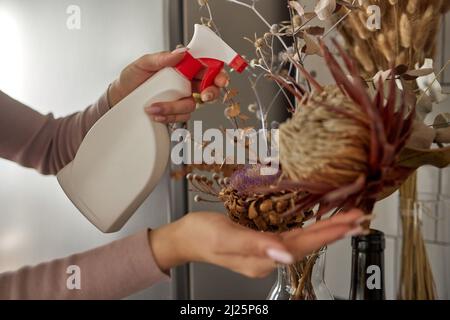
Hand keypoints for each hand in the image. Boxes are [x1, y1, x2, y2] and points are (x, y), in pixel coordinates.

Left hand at [108, 49, 228, 122]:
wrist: (119, 100)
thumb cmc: (131, 79)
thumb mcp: (143, 64)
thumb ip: (161, 58)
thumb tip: (181, 53)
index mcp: (182, 66)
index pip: (205, 66)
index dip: (217, 72)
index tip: (219, 79)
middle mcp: (185, 82)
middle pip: (209, 87)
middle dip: (210, 92)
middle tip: (204, 95)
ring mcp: (181, 98)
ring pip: (192, 105)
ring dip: (175, 108)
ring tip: (154, 107)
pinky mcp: (175, 113)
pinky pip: (182, 117)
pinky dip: (169, 117)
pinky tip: (155, 114)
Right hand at [149, 210, 365, 277]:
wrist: (185, 237)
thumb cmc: (201, 234)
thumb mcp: (226, 237)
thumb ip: (256, 245)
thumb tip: (286, 255)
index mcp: (261, 259)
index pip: (302, 245)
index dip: (327, 233)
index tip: (350, 222)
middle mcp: (267, 260)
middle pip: (307, 244)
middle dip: (334, 231)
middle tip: (359, 218)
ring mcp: (264, 254)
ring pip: (301, 241)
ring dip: (324, 230)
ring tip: (345, 221)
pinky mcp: (260, 246)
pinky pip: (290, 238)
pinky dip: (308, 230)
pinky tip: (315, 225)